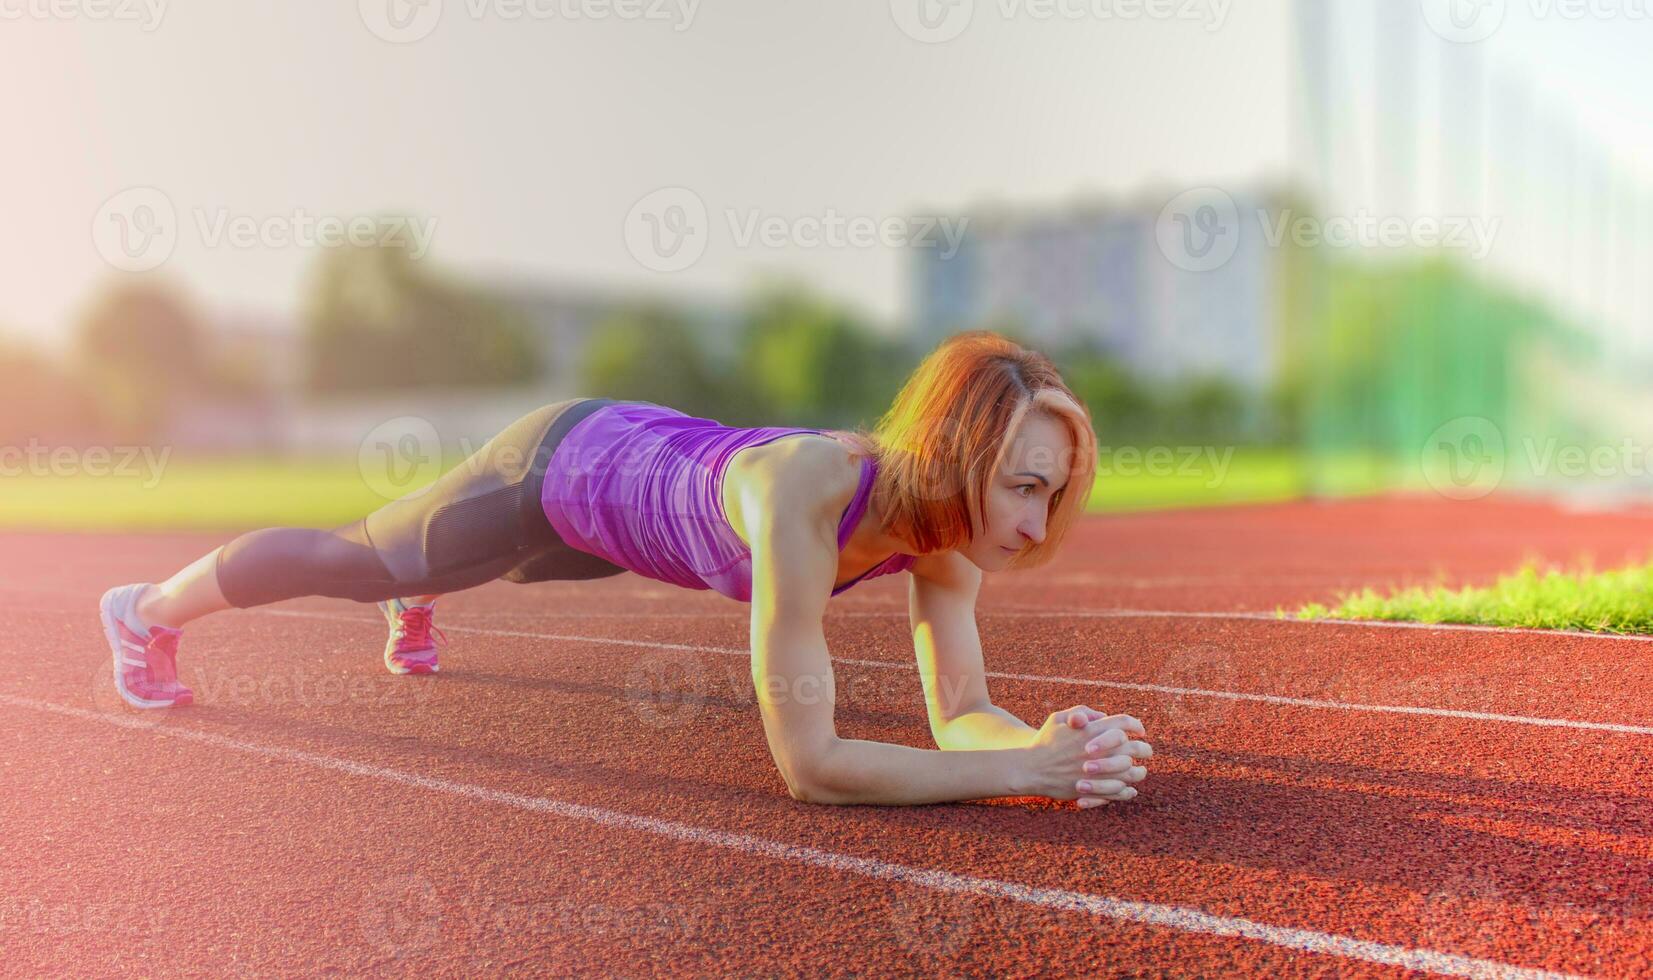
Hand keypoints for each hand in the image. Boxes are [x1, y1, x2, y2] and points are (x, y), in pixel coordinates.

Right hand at [1022, 705, 1150, 808]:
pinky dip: (1127, 791)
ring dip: (1139, 772)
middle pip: (1134, 748)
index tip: (1140, 730)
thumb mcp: (1058, 718)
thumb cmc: (1044, 742)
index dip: (1136, 725)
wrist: (1030, 768)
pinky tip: (1130, 789)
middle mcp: (1098, 750)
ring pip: (1130, 772)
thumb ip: (1081, 712)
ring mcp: (1097, 771)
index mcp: (1091, 730)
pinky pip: (1119, 791)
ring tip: (1141, 771)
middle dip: (1145, 749)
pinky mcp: (1093, 789)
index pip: (1124, 723)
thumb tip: (1102, 716)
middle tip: (1147, 751)